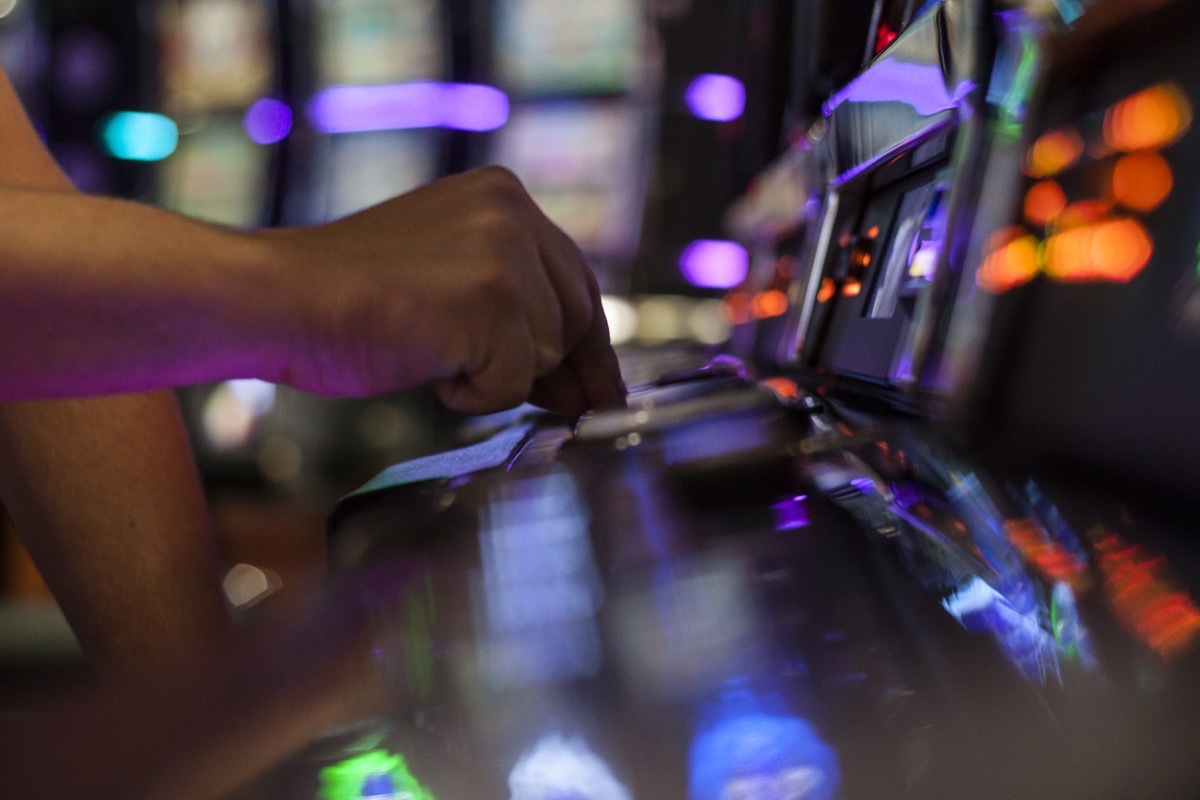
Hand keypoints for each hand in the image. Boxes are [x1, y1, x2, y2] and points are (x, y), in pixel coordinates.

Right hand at [269, 167, 625, 414]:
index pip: (575, 278)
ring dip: (496, 375)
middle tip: (567, 409)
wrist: (279, 299)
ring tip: (433, 354)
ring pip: (545, 354)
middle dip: (566, 373)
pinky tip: (428, 367)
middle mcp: (512, 213)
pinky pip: (512, 383)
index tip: (601, 387)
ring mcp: (502, 256)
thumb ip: (513, 301)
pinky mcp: (489, 303)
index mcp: (502, 195)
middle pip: (578, 317)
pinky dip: (471, 395)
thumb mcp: (448, 277)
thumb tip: (578, 379)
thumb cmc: (349, 298)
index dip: (589, 343)